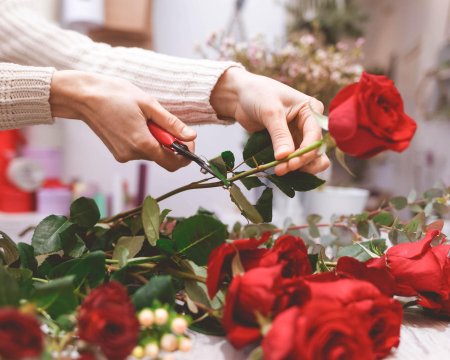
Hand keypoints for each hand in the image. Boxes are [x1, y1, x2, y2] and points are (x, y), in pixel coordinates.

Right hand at [49, 70, 196, 170]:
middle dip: (170, 143)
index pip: (173, 162)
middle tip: (164, 122)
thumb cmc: (115, 95)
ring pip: (151, 153)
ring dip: (156, 139)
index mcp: (142, 144)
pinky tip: (135, 122)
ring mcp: (123, 155)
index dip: (186, 154)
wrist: (83, 96)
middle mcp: (132, 154)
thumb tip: (191, 136)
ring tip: (145, 118)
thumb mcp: (149, 104)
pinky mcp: (118, 153)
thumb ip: (171, 124)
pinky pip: (140, 150)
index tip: (188, 140)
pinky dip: (145, 140)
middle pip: (163, 157)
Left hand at [211, 67, 329, 175]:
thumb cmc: (257, 95)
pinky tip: (278, 168)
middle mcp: (309, 124)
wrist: (240, 96)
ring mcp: (299, 135)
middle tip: (282, 169)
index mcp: (311, 110)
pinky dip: (289, 166)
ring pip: (309, 158)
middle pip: (316, 150)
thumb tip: (285, 156)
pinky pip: (295, 159)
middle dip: (302, 162)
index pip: (315, 136)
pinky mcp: (288, 143)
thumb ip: (280, 135)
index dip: (305, 153)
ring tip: (279, 170)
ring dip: (297, 167)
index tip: (290, 163)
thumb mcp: (271, 113)